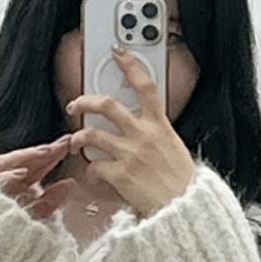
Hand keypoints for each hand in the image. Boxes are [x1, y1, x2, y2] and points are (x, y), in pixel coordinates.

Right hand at [0, 131, 89, 220]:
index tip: (68, 145)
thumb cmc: (13, 241)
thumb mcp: (38, 219)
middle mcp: (4, 184)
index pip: (37, 168)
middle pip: (25, 162)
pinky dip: (8, 177)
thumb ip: (51, 201)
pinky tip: (22, 173)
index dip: (52, 156)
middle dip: (44, 152)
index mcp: (18, 188)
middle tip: (64, 142)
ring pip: (7, 164)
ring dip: (27, 157)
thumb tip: (69, 183)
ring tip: (47, 151)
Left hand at [65, 48, 199, 218]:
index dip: (130, 64)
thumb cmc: (182, 183)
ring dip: (78, 137)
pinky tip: (94, 177)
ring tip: (75, 141)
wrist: (185, 209)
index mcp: (160, 126)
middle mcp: (143, 135)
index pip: (145, 86)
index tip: (118, 52)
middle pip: (107, 104)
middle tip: (76, 104)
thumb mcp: (175, 148)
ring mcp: (130, 154)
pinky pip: (94, 167)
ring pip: (92, 134)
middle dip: (85, 100)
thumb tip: (144, 130)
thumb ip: (157, 134)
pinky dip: (90, 172)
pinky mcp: (119, 175)